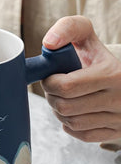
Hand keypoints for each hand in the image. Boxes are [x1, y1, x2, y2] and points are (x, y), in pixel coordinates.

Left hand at [41, 15, 120, 141]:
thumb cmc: (99, 58)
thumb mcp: (88, 37)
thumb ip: (68, 28)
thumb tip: (49, 43)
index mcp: (114, 73)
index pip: (66, 86)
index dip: (49, 83)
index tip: (49, 77)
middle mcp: (120, 98)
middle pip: (65, 107)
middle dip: (52, 97)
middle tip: (54, 89)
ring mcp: (120, 118)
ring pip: (72, 123)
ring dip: (59, 112)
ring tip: (63, 99)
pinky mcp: (117, 132)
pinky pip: (83, 135)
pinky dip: (71, 126)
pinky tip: (74, 112)